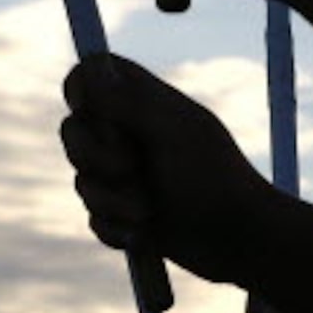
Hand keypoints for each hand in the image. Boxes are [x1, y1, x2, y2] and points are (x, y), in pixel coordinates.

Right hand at [61, 53, 282, 284]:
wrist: (239, 240)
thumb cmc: (215, 179)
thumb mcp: (174, 132)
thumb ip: (130, 103)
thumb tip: (89, 73)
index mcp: (145, 103)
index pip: (94, 76)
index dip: (80, 87)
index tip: (85, 106)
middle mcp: (129, 135)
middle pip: (73, 130)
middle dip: (93, 155)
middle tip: (129, 168)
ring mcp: (125, 177)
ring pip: (82, 180)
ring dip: (111, 200)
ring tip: (147, 211)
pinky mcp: (123, 215)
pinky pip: (94, 218)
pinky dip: (114, 227)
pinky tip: (143, 234)